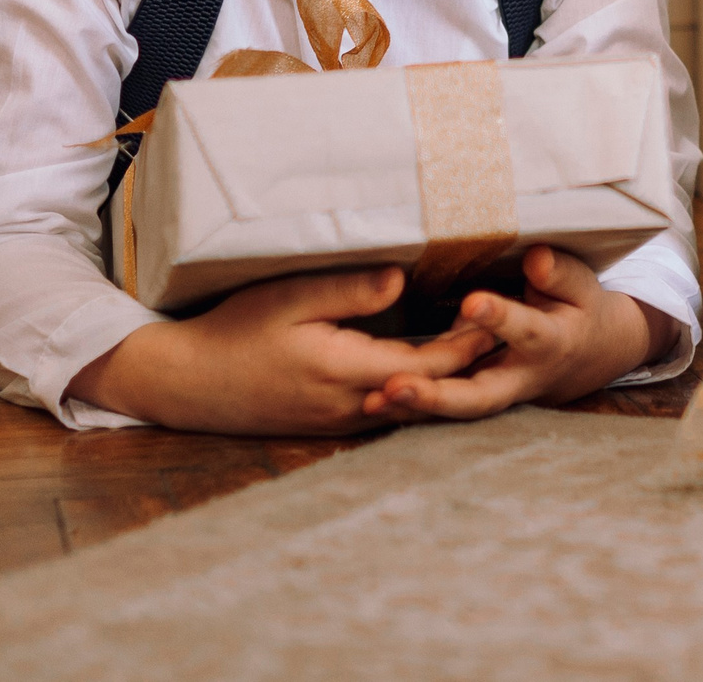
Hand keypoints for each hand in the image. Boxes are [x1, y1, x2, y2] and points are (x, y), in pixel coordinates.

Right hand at [65, 267, 496, 435]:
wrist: (186, 384)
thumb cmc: (234, 331)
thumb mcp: (287, 299)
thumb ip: (348, 290)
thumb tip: (405, 280)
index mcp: (347, 372)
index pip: (430, 361)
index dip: (472, 339)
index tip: (507, 310)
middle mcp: (353, 406)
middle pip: (432, 387)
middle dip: (473, 360)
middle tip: (516, 327)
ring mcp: (343, 420)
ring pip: (415, 403)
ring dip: (451, 378)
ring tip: (490, 345)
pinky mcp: (333, 422)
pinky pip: (391, 408)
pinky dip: (421, 388)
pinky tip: (437, 365)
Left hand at [365, 246, 678, 423]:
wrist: (589, 357)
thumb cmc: (579, 309)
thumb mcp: (582, 287)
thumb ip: (558, 274)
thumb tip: (534, 259)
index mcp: (551, 343)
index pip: (526, 332)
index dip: (501, 319)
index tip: (471, 302)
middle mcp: (520, 378)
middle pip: (480, 397)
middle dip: (438, 396)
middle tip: (396, 384)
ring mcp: (497, 395)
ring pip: (454, 411)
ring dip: (413, 408)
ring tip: (370, 400)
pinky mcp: (476, 398)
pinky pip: (442, 409)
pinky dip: (407, 409)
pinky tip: (369, 402)